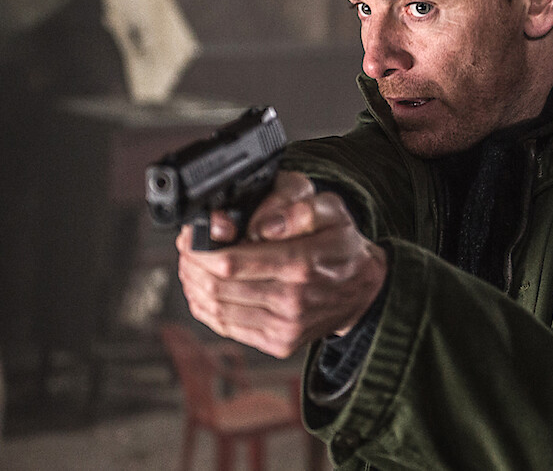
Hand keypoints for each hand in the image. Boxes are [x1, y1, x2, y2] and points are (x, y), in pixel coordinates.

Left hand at [176, 171, 386, 357]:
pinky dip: (206, 307)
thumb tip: (263, 224)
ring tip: (192, 266)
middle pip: (216, 286)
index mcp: (301, 264)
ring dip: (194, 285)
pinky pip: (226, 327)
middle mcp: (291, 300)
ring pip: (216, 309)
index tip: (190, 234)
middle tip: (187, 247)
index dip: (199, 248)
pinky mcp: (278, 343)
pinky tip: (204, 289)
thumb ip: (298, 209)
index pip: (230, 262)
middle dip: (191, 264)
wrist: (364, 291)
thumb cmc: (342, 246)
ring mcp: (284, 326)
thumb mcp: (332, 211)